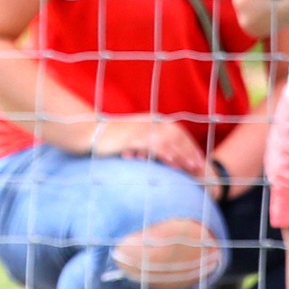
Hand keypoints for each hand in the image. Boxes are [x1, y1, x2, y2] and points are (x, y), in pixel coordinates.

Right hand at [87, 114, 207, 177]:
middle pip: (177, 136)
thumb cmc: (111, 139)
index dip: (190, 147)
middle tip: (200, 168)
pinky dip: (165, 155)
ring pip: (168, 141)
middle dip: (190, 152)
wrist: (89, 132)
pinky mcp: (132, 137)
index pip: (178, 133)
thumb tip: (161, 157)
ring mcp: (141, 129)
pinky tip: (173, 164)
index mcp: (152, 120)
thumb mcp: (133, 139)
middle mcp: (150, 122)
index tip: (199, 161)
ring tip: (191, 168)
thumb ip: (148, 144)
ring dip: (181, 155)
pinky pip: (153, 146)